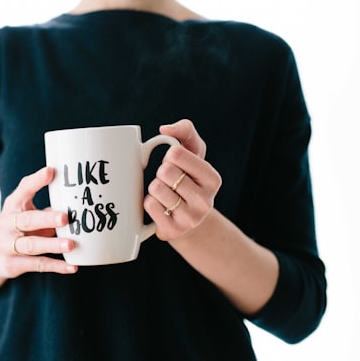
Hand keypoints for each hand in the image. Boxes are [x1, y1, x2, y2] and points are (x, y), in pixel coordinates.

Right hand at [0, 167, 76, 275]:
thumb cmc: (20, 229)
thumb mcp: (28, 214)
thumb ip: (48, 208)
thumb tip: (79, 202)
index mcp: (12, 206)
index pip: (23, 190)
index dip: (36, 181)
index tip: (51, 171)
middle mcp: (5, 224)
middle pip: (26, 220)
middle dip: (46, 219)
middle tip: (65, 218)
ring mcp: (6, 245)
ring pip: (31, 245)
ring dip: (52, 245)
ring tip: (71, 245)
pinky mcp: (12, 264)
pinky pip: (37, 265)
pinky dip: (56, 266)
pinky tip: (72, 266)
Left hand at [144, 119, 221, 240]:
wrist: (188, 219)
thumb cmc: (188, 178)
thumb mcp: (193, 153)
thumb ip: (185, 131)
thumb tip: (165, 129)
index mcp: (213, 179)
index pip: (176, 154)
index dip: (169, 156)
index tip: (176, 164)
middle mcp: (206, 201)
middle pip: (165, 171)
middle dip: (161, 173)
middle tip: (170, 181)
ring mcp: (190, 219)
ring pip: (155, 188)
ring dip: (154, 188)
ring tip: (165, 194)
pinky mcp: (173, 231)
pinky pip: (149, 205)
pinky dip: (149, 202)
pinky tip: (160, 207)